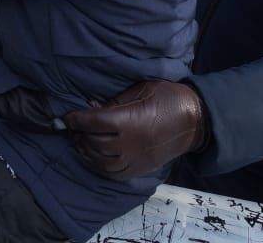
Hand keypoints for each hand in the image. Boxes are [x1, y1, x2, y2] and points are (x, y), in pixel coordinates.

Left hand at [62, 80, 206, 179]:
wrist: (196, 121)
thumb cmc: (168, 97)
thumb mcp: (141, 90)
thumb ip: (116, 101)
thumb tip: (92, 107)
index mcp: (132, 120)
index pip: (96, 122)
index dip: (77, 119)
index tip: (66, 117)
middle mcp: (132, 143)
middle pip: (96, 142)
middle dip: (80, 134)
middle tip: (72, 127)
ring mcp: (137, 159)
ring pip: (102, 161)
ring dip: (86, 151)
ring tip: (79, 141)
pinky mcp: (141, 169)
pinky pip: (114, 173)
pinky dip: (99, 166)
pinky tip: (92, 156)